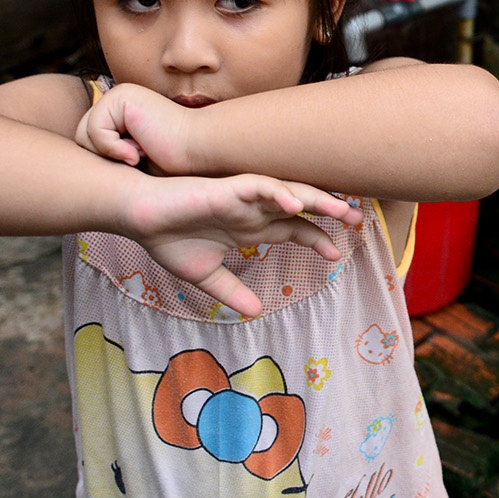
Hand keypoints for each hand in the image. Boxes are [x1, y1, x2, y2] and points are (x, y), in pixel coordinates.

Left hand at [76, 83, 191, 174]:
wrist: (201, 151)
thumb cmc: (174, 164)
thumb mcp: (134, 160)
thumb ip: (110, 155)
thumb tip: (78, 170)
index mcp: (122, 111)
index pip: (89, 140)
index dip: (105, 161)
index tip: (135, 165)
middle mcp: (118, 98)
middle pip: (82, 136)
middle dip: (104, 157)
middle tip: (137, 161)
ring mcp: (118, 95)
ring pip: (84, 135)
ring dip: (111, 154)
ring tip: (139, 156)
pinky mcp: (120, 97)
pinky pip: (95, 131)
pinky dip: (112, 149)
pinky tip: (138, 151)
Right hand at [118, 172, 361, 316]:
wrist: (139, 218)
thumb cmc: (168, 240)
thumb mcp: (206, 276)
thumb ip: (231, 291)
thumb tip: (256, 312)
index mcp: (250, 228)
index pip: (293, 230)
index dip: (316, 239)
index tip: (335, 256)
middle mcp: (251, 210)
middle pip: (300, 208)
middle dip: (330, 212)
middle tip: (359, 220)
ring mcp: (241, 197)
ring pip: (287, 193)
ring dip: (315, 198)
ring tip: (341, 208)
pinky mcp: (226, 189)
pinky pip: (258, 186)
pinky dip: (277, 192)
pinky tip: (294, 203)